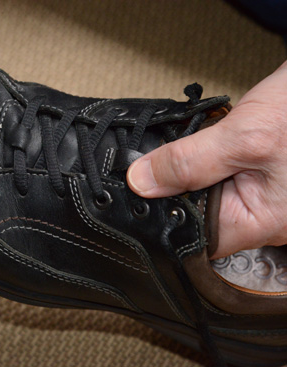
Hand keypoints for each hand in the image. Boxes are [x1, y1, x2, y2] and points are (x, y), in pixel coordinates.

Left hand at [127, 61, 286, 258]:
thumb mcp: (244, 136)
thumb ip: (189, 162)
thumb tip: (142, 183)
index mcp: (263, 221)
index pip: (200, 242)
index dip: (166, 223)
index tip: (140, 199)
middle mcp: (263, 215)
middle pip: (201, 217)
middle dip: (174, 192)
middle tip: (149, 167)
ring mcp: (262, 194)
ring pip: (206, 194)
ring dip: (186, 173)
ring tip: (171, 153)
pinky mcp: (258, 173)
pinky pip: (219, 176)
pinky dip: (201, 160)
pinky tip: (194, 145)